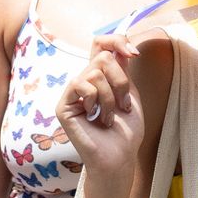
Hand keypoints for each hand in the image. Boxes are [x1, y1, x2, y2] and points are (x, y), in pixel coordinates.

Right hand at [56, 35, 144, 180]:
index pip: (101, 44)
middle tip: (124, 105)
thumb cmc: (127, 131)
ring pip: (94, 72)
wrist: (120, 156)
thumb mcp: (130, 94)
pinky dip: (95, 101)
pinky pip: (80, 84)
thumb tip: (121, 44)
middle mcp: (85, 81)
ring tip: (110, 118)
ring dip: (111, 98)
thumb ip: (123, 69)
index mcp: (101, 77)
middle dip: (121, 81)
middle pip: (103, 57)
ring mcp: (73, 93)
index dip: (116, 41)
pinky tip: (94, 117)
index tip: (134, 54)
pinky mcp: (63, 105)